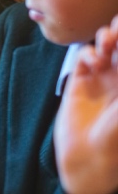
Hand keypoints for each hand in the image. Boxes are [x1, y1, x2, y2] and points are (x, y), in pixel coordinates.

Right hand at [55, 14, 117, 193]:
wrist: (88, 161)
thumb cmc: (115, 140)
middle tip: (116, 32)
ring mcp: (102, 79)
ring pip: (105, 47)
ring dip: (105, 39)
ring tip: (104, 43)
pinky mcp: (80, 83)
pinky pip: (84, 59)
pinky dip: (87, 54)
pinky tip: (90, 62)